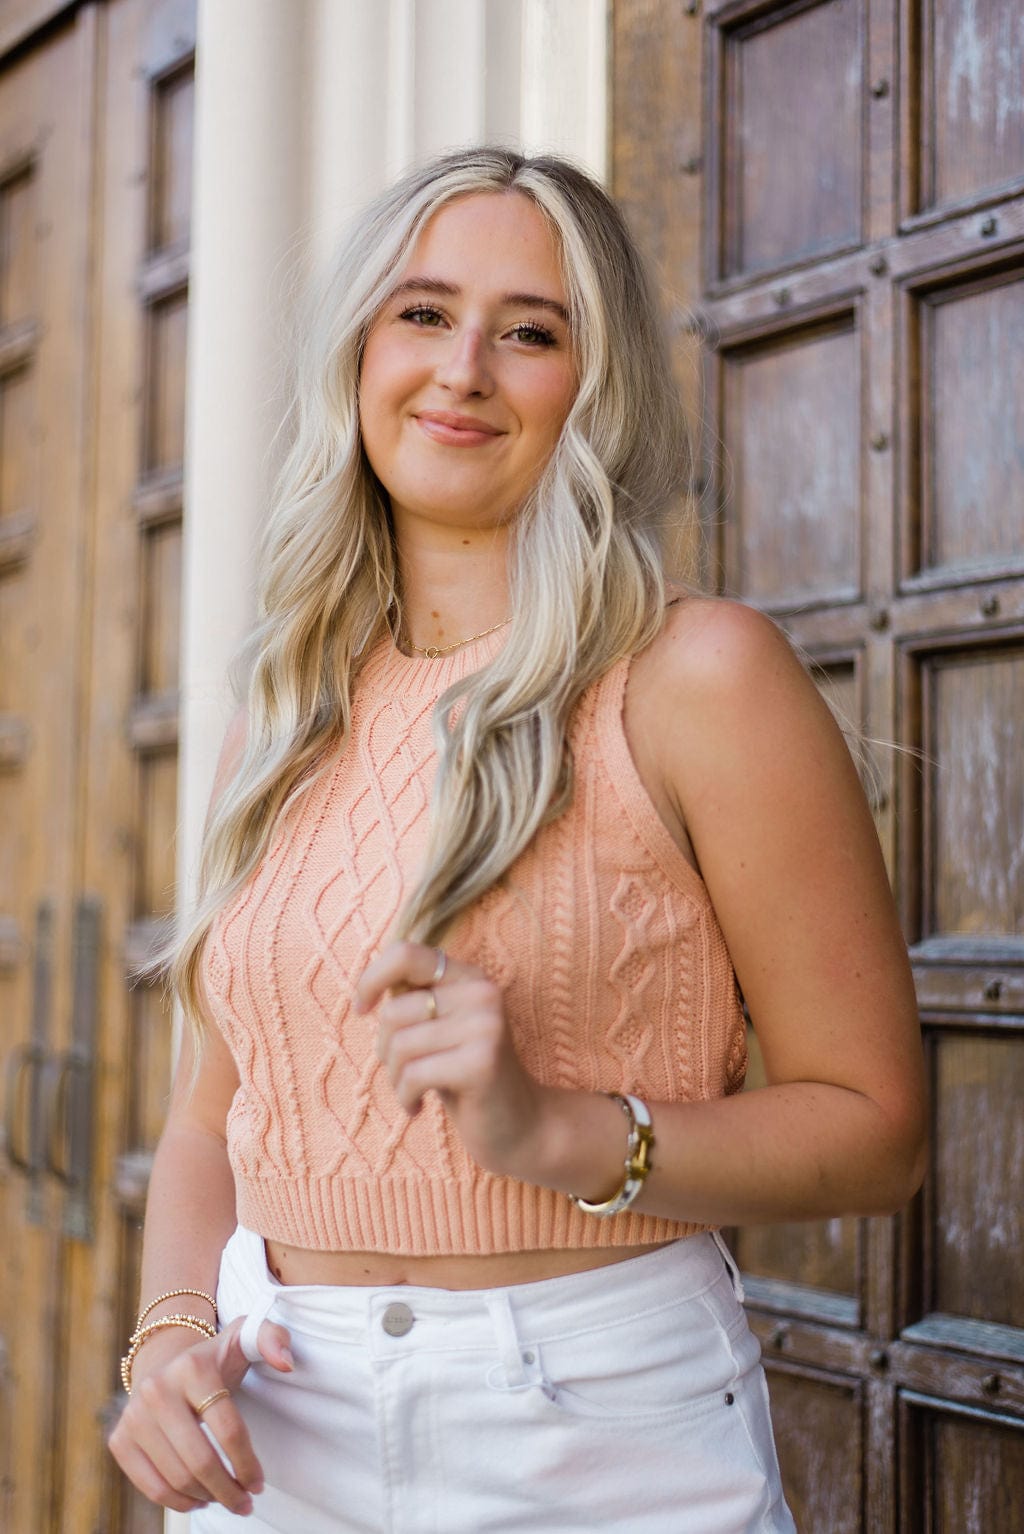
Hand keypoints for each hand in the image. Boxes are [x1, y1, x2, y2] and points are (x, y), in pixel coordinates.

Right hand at [108, 1313, 293, 1515]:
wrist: (165, 1362)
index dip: (247, 1463)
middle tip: (245, 1504)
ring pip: (176, 1478)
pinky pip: (151, 1486)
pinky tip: (198, 1499)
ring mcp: (134, 1416)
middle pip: (200, 1460)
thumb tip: (287, 1363)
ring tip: (225, 1499)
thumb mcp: (244, 1338)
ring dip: (207, 1498)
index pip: (228, 1427)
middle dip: (228, 1491)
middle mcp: (157, 1390)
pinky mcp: (120, 1439)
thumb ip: (272, 1338)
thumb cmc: (215, 1360)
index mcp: (192, 1368)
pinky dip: (178, 1502)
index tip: (259, 1484)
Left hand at [354, 940, 547, 1177]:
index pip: (405, 954)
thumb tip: (367, 989)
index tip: (361, 1009)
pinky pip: (414, 1075)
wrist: (518, 1125)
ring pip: (401, 1045)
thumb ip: (413, 1002)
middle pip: (394, 1011)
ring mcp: (486, 1026)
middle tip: (403, 1073)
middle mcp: (482, 993)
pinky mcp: (481, 1063)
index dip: (371, 979)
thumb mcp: (438, 1031)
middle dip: (385, 1049)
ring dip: (395, 1078)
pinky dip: (405, 1097)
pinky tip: (417, 1107)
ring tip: (411, 1091)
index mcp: (469, 977)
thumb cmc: (464, 1078)